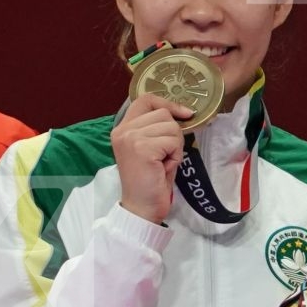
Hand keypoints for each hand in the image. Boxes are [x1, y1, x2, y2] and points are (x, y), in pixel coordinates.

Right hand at [111, 93, 191, 224]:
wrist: (142, 207)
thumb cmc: (150, 180)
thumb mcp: (152, 147)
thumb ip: (157, 128)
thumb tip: (183, 112)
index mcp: (122, 128)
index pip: (145, 100)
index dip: (167, 103)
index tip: (184, 114)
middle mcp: (123, 130)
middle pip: (163, 113)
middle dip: (173, 134)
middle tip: (164, 156)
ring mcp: (130, 138)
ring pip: (171, 127)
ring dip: (175, 147)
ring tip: (163, 163)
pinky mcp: (142, 148)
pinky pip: (173, 141)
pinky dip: (175, 156)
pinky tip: (163, 168)